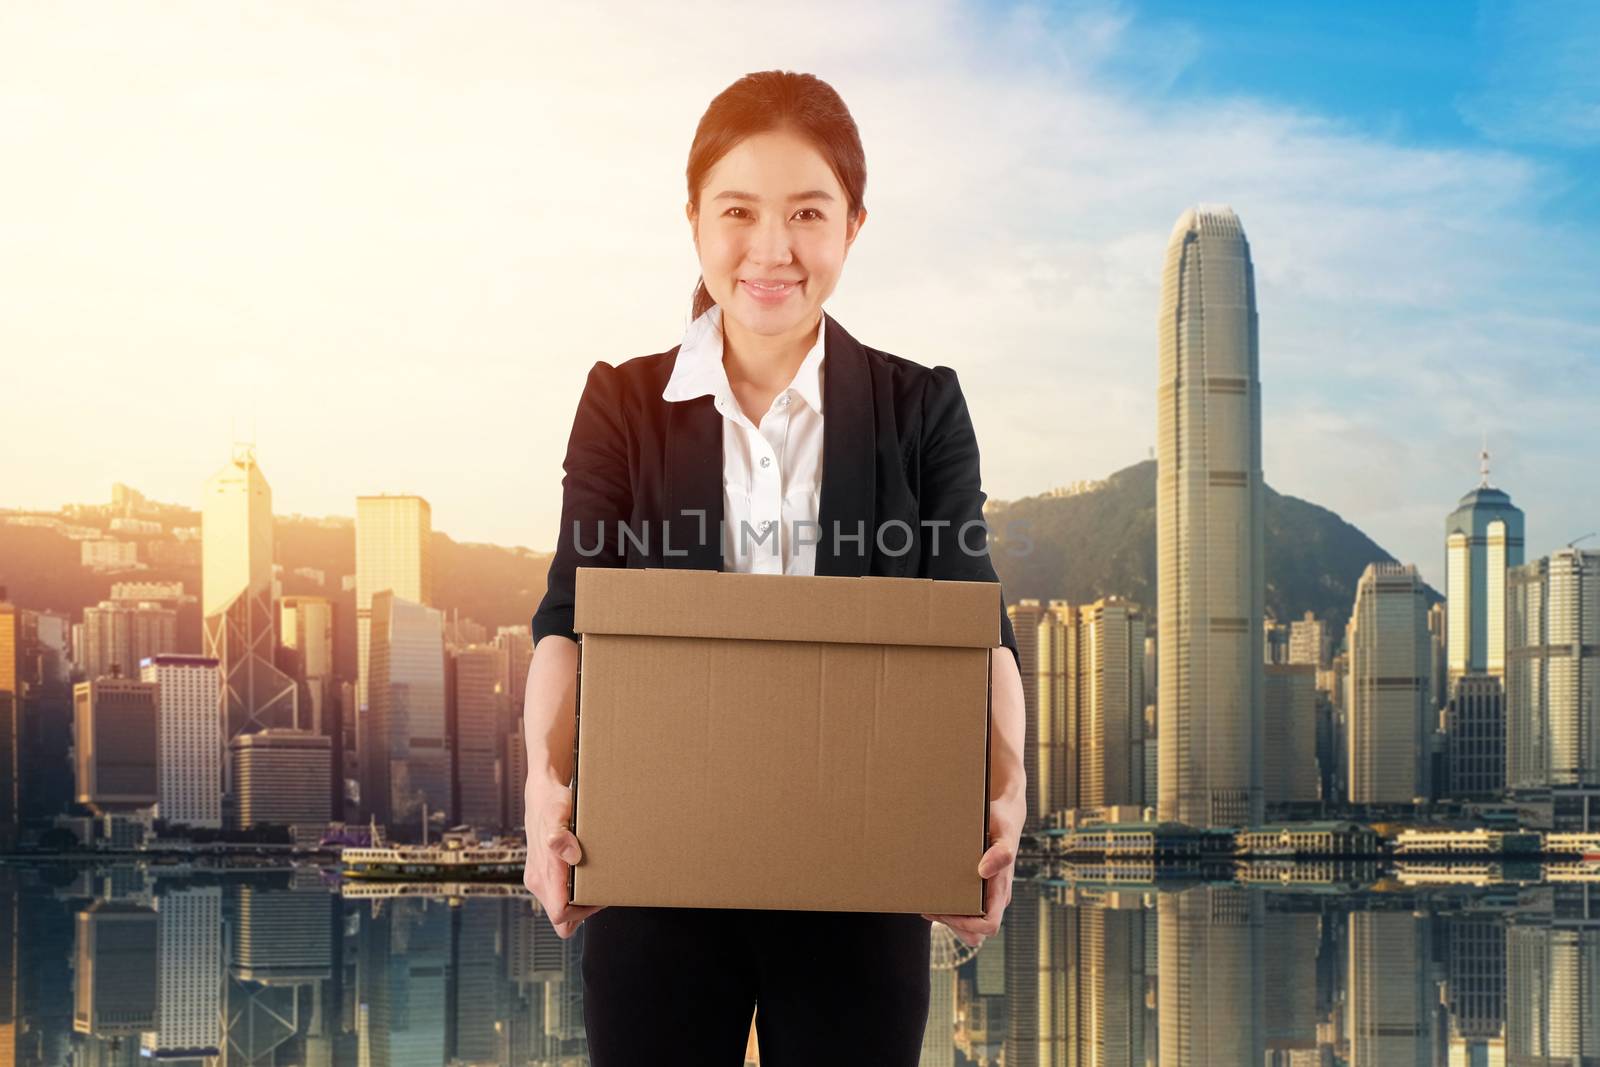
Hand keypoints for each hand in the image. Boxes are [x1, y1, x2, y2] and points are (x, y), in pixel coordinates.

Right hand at [523, 771, 605, 938]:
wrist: (541, 794)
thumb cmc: (552, 803)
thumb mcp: (559, 812)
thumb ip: (561, 836)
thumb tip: (571, 856)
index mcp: (543, 872)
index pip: (560, 914)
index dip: (582, 913)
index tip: (599, 895)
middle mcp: (538, 880)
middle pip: (561, 918)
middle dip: (582, 911)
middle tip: (601, 889)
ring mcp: (538, 879)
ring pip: (560, 909)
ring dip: (578, 902)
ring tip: (596, 880)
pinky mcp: (541, 874)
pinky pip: (558, 896)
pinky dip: (572, 892)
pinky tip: (586, 873)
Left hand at [921, 795, 1022, 947]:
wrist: (1002, 812)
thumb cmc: (1002, 822)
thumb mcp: (1004, 833)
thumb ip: (1001, 853)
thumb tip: (984, 871)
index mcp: (1002, 891)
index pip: (989, 926)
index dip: (968, 926)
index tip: (947, 912)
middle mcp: (994, 897)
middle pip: (975, 933)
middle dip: (953, 926)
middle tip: (931, 908)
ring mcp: (986, 894)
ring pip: (968, 924)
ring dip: (948, 919)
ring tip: (927, 903)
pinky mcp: (976, 887)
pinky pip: (964, 909)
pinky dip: (948, 908)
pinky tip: (932, 895)